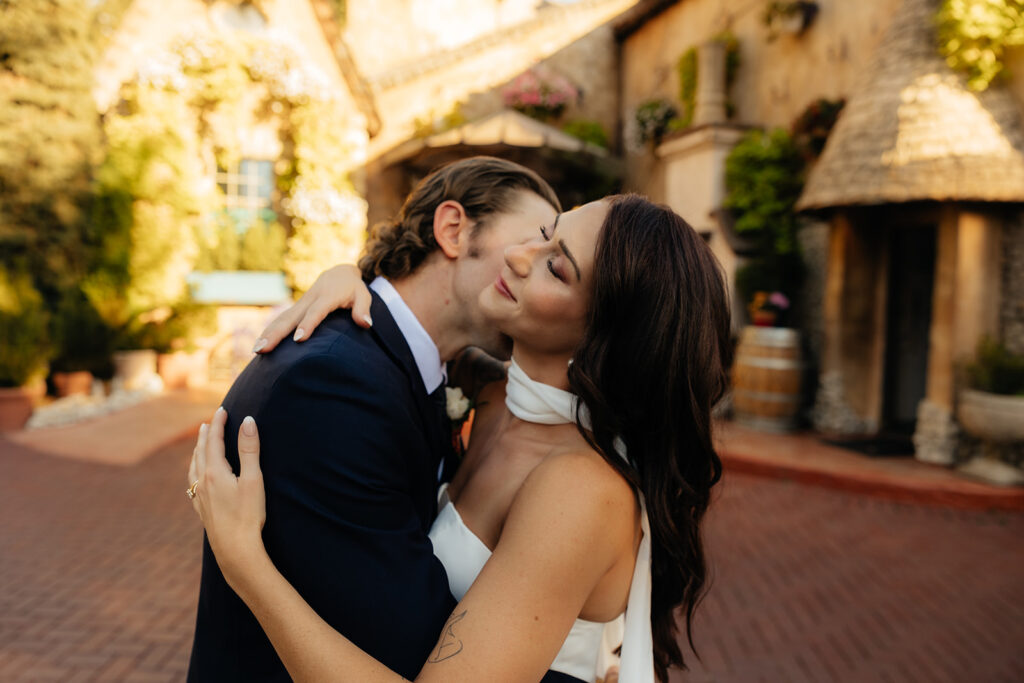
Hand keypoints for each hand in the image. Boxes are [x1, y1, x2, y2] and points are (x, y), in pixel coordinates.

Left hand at [188, 407, 266, 582]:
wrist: (235, 550)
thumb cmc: (248, 515)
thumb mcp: (253, 480)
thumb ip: (249, 450)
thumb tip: (247, 422)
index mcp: (214, 472)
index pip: (214, 440)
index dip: (218, 424)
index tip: (222, 410)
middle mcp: (202, 482)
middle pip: (201, 451)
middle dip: (206, 435)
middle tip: (210, 422)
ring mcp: (199, 497)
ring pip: (194, 467)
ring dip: (198, 451)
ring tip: (201, 443)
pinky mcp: (202, 509)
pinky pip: (192, 482)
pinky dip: (194, 470)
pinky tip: (196, 476)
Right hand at [253, 264, 371, 352]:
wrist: (339, 273)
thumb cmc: (353, 288)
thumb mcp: (363, 295)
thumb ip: (363, 309)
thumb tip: (365, 324)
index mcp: (327, 296)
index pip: (316, 312)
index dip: (307, 324)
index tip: (298, 339)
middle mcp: (310, 300)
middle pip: (291, 317)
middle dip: (277, 333)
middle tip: (264, 348)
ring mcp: (301, 304)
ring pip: (282, 318)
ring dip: (269, 333)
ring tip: (257, 350)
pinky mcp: (296, 309)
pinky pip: (281, 320)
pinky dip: (269, 331)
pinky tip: (259, 346)